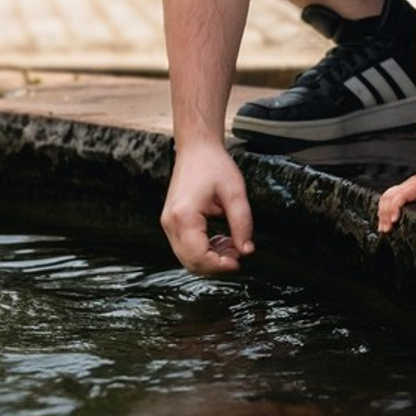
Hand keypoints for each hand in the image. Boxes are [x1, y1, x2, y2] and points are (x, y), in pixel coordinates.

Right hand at [160, 142, 254, 275]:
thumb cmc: (215, 165)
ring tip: (233, 245)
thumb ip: (242, 223)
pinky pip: (186, 246)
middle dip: (216, 264)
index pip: (198, 257)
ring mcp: (168, 224)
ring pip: (187, 257)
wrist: (197, 149)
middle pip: (191, 262)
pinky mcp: (172, 222)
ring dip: (210, 258)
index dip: (220, 266)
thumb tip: (247, 250)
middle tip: (239, 255)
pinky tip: (222, 240)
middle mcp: (171, 224)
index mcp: (184, 217)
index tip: (239, 262)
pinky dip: (204, 249)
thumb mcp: (235, 192)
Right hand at [378, 165, 415, 232]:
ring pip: (387, 196)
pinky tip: (384, 222)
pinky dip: (383, 209)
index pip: (402, 194)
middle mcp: (410, 184)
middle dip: (385, 212)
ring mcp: (406, 187)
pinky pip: (389, 197)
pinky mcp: (404, 191)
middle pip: (390, 196)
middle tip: (386, 230)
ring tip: (383, 229)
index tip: (394, 220)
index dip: (395, 206)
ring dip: (382, 212)